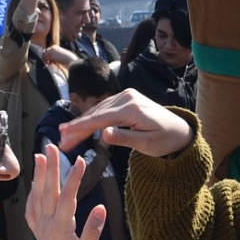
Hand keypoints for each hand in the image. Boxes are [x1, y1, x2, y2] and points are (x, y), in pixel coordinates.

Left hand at [25, 144, 105, 239]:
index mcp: (61, 228)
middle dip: (51, 166)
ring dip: (39, 175)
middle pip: (49, 190)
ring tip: (40, 156)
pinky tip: (34, 186)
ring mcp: (41, 227)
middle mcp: (48, 224)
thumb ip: (92, 231)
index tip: (80, 160)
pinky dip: (32, 194)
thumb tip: (101, 209)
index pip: (68, 197)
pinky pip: (32, 209)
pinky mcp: (39, 232)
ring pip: (38, 196)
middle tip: (51, 147)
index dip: (74, 178)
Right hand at [55, 89, 191, 158]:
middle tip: (60, 140)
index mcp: (132, 109)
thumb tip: (103, 134)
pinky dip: (92, 117)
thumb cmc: (165, 140)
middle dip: (77, 127)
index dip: (80, 128)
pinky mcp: (126, 97)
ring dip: (82, 123)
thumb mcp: (147, 144)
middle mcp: (127, 97)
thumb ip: (125, 138)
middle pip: (96, 113)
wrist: (179, 129)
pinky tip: (81, 126)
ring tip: (66, 135)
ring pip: (98, 109)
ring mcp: (126, 95)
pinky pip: (104, 107)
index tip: (64, 137)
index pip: (100, 119)